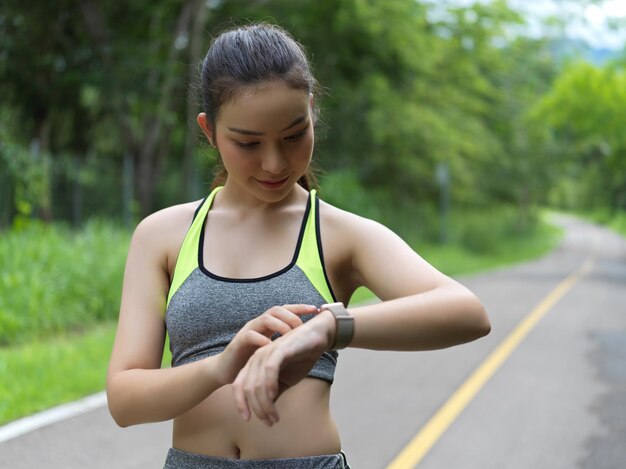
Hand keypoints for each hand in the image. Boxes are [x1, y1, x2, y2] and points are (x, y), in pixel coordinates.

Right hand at [215, 304, 317, 385]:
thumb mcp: (273, 351)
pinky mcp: (238, 342)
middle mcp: (259, 324)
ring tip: (290, 334)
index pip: (285, 310)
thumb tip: (311, 344)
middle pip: (276, 310)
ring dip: (280, 325)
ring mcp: (248, 331)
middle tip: (302, 326)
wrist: (227, 371)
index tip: (316, 309)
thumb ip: (286, 345)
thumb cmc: (253, 361)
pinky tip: (272, 346)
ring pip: (265, 318)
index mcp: (268, 325)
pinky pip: (251, 335)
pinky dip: (262, 339)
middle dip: (291, 315)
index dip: (300, 308)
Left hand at [232, 310, 335, 425]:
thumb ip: (274, 393)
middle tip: (269, 422)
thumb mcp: (286, 380)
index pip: (239, 385)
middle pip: (247, 388)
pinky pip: (269, 371)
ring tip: (275, 417)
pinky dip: (270, 386)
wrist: (318, 337)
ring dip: (265, 404)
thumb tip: (265, 411)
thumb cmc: (302, 357)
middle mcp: (257, 358)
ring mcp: (267, 352)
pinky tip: (275, 397)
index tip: (248, 419)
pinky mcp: (279, 349)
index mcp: (255, 364)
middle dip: (257, 408)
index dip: (241, 404)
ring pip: (257, 383)